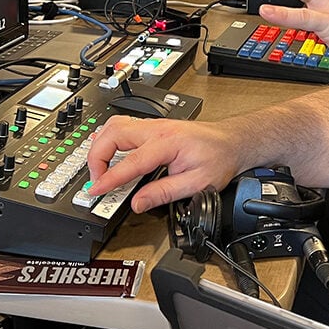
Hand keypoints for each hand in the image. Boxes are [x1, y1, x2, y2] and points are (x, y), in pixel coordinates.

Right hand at [85, 116, 245, 212]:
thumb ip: (164, 193)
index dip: (110, 177)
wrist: (232, 142)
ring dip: (101, 146)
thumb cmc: (218, 158)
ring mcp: (153, 125)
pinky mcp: (152, 127)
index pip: (130, 161)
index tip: (97, 190)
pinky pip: (122, 126)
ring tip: (99, 169)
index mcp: (167, 142)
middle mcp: (157, 129)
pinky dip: (109, 140)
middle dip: (97, 157)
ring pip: (114, 125)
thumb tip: (138, 203)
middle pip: (113, 134)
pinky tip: (108, 153)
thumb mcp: (196, 184)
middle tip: (96, 180)